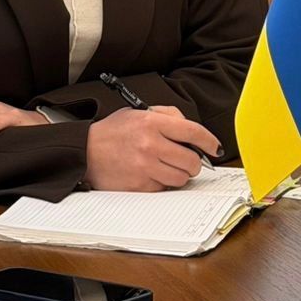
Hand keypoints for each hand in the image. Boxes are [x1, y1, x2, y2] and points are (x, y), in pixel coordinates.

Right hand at [85, 105, 221, 191]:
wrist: (85, 151)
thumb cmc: (113, 132)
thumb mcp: (138, 112)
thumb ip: (167, 115)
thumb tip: (192, 131)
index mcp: (151, 122)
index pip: (193, 131)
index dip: (209, 141)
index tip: (215, 147)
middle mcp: (150, 144)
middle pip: (191, 160)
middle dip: (194, 162)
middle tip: (187, 160)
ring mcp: (145, 167)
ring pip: (181, 178)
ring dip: (179, 174)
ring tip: (166, 167)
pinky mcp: (139, 186)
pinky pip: (164, 188)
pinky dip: (163, 183)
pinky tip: (151, 174)